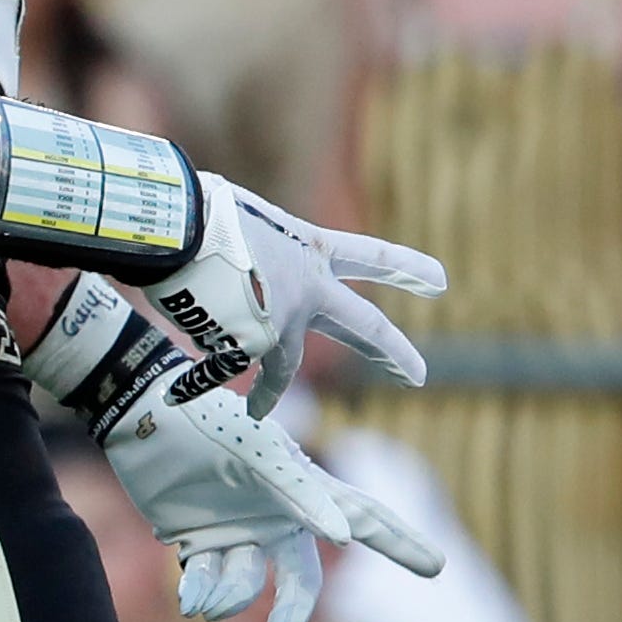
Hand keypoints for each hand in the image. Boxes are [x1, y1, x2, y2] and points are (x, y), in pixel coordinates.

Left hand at [32, 278, 442, 621]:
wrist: (138, 416)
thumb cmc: (207, 423)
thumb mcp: (257, 452)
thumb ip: (299, 492)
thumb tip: (342, 538)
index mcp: (300, 487)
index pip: (362, 516)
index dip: (400, 541)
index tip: (438, 565)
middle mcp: (274, 514)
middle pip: (301, 578)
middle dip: (291, 613)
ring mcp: (237, 530)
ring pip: (246, 587)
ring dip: (227, 600)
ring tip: (202, 601)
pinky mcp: (197, 541)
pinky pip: (208, 584)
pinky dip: (198, 594)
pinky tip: (187, 595)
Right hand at [147, 176, 444, 417]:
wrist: (179, 230)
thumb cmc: (198, 213)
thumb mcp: (243, 222)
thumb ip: (257, 251)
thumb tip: (239, 273)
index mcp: (309, 248)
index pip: (371, 256)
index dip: (406, 267)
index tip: (441, 281)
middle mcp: (309, 289)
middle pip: (365, 326)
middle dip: (394, 351)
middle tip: (418, 376)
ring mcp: (287, 323)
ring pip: (283, 367)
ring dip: (270, 391)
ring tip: (261, 408)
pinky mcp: (256, 350)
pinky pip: (227, 368)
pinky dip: (202, 379)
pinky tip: (183, 392)